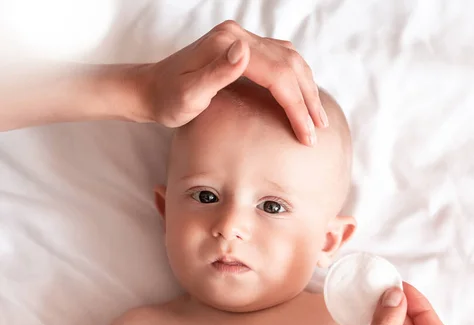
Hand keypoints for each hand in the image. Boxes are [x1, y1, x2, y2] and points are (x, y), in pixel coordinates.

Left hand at [140, 20, 326, 144]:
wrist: (149, 89)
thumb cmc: (166, 99)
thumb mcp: (188, 93)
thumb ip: (216, 73)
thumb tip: (244, 49)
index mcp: (228, 43)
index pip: (277, 74)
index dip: (296, 106)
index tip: (307, 134)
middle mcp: (238, 36)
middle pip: (288, 64)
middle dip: (307, 99)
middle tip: (318, 129)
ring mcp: (241, 40)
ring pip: (289, 59)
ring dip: (306, 88)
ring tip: (316, 117)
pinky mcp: (241, 49)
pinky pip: (280, 58)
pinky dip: (296, 78)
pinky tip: (301, 94)